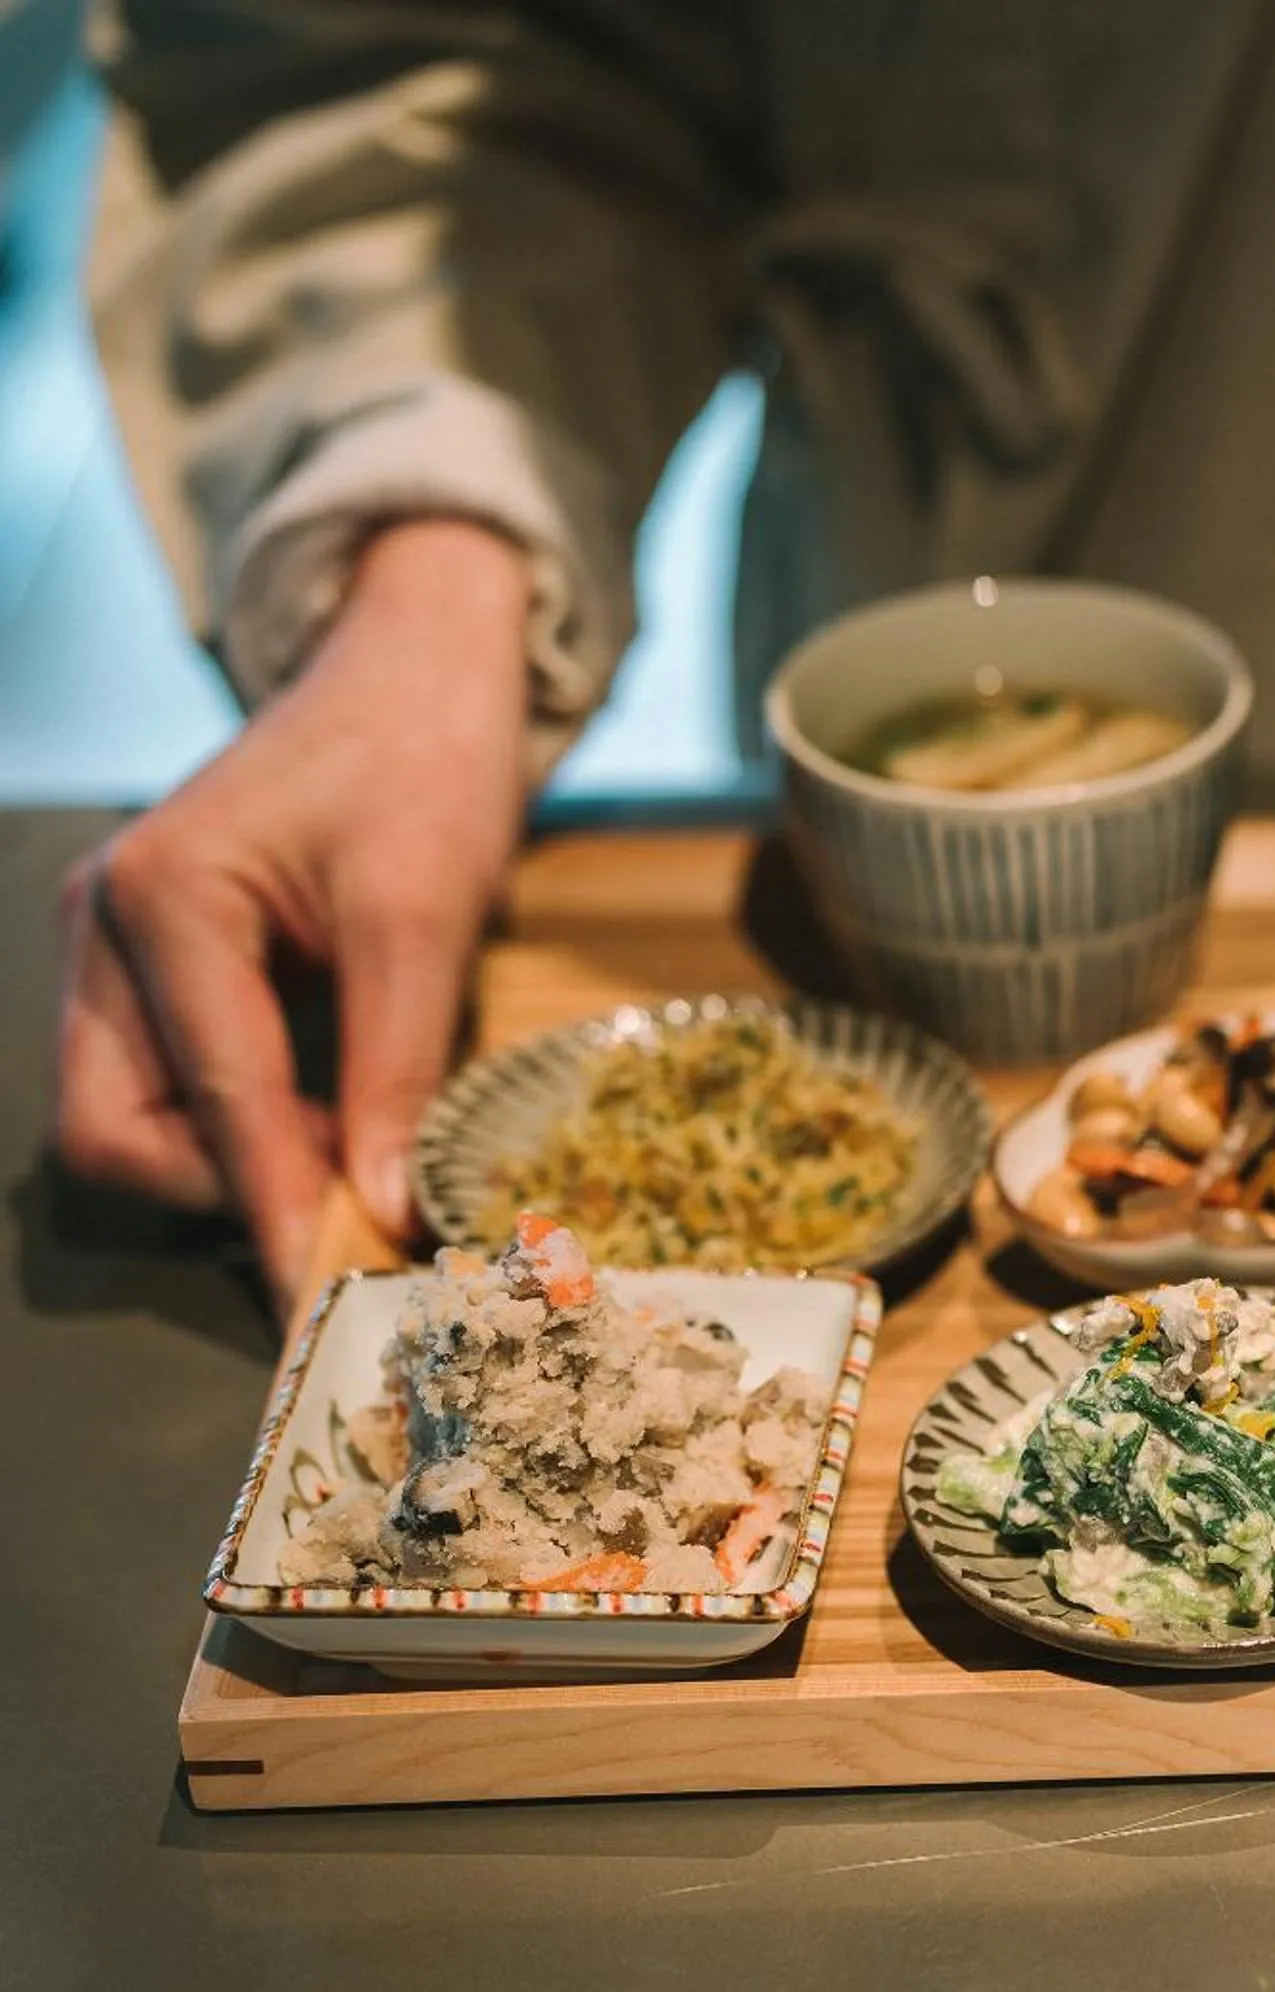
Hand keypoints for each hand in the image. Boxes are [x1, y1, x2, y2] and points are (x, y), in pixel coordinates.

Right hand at [53, 520, 535, 1293]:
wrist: (415, 673)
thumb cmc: (426, 764)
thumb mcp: (427, 916)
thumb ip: (400, 1069)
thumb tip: (380, 1210)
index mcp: (162, 901)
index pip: (211, 1105)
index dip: (276, 1209)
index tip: (333, 1295)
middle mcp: (106, 927)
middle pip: (115, 1133)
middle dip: (228, 1186)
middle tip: (359, 1192)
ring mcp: (115, 945)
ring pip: (134, 1119)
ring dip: (239, 1158)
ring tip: (362, 1139)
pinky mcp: (152, 962)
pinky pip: (171, 1081)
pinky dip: (245, 1121)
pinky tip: (337, 1111)